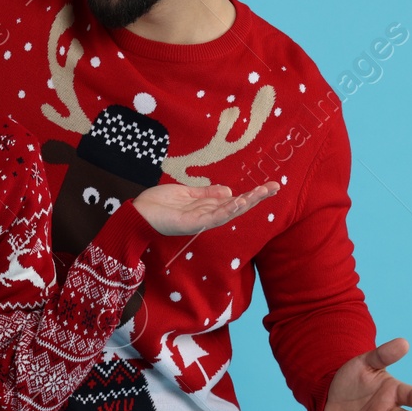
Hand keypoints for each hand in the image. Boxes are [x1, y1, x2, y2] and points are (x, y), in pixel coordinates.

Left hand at [130, 180, 278, 236]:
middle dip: (256, 197)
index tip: (270, 186)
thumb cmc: (158, 203)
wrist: (137, 213)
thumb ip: (206, 193)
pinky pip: (212, 218)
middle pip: (236, 206)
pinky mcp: (191, 224)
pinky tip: (238, 203)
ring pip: (228, 212)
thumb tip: (229, 190)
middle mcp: (207, 215)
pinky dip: (226, 211)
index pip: (233, 200)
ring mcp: (200, 221)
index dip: (251, 194)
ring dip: (245, 203)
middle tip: (275, 187)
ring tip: (261, 193)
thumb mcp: (185, 193)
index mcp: (206, 207)